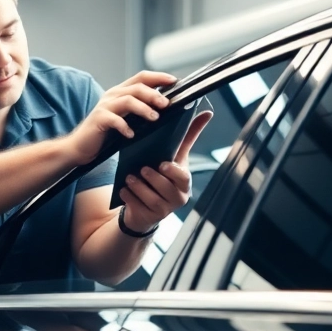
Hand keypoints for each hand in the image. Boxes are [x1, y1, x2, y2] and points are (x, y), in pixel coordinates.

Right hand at [66, 71, 174, 164]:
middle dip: (154, 94)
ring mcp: (104, 106)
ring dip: (143, 108)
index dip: (158, 77)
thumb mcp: (126, 116)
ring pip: (127, 100)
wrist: (81, 146)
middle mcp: (113, 95)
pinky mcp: (98, 119)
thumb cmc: (107, 132)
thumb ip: (140, 109)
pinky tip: (131, 134)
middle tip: (166, 104)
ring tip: (154, 118)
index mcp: (121, 92)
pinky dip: (125, 126)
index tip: (174, 81)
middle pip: (137, 87)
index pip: (142, 77)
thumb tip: (166, 106)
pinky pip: (114, 119)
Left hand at [119, 110, 213, 231]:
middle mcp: (177, 198)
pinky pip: (137, 207)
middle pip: (166, 189)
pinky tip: (123, 190)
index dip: (173, 172)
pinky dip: (129, 197)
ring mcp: (163, 210)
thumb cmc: (164, 174)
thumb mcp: (176, 156)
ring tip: (128, 178)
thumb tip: (207, 113)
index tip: (163, 164)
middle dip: (152, 179)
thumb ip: (189, 136)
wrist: (148, 202)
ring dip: (138, 187)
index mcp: (184, 182)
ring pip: (151, 199)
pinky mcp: (148, 217)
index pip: (183, 177)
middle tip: (140, 169)